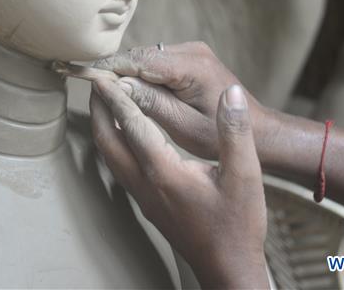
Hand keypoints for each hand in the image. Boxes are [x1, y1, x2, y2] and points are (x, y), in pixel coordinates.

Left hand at [91, 80, 268, 288]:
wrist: (229, 268)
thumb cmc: (238, 225)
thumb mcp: (246, 175)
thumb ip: (235, 132)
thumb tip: (231, 94)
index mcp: (165, 173)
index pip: (133, 126)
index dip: (117, 97)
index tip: (103, 75)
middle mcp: (145, 184)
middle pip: (107, 141)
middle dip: (99, 109)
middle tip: (97, 82)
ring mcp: (142, 196)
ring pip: (109, 155)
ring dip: (103, 126)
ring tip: (105, 102)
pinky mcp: (146, 203)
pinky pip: (119, 166)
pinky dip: (114, 142)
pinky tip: (124, 134)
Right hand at [96, 42, 272, 160]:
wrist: (258, 132)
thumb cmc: (222, 137)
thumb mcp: (184, 127)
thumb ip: (151, 103)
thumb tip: (117, 86)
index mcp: (191, 67)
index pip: (139, 60)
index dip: (109, 68)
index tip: (84, 76)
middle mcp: (192, 51)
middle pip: (140, 56)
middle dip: (116, 73)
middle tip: (92, 91)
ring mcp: (192, 52)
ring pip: (146, 59)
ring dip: (129, 75)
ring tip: (108, 96)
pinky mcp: (190, 58)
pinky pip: (157, 63)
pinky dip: (142, 77)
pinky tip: (133, 95)